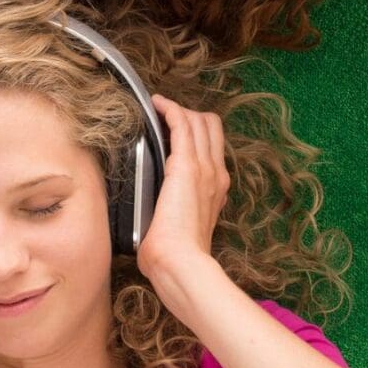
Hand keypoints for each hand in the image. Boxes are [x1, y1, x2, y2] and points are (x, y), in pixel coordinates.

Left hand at [138, 95, 229, 289]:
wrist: (181, 263)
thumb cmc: (175, 257)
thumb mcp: (181, 231)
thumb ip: (174, 218)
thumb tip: (151, 222)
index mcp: (215, 190)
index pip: (213, 148)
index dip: (196, 133)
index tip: (173, 130)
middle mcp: (216, 175)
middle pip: (211, 128)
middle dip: (190, 116)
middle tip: (165, 117)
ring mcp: (204, 168)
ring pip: (200, 121)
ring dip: (179, 110)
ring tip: (159, 108)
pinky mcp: (186, 165)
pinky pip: (182, 123)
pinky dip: (170, 109)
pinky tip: (157, 104)